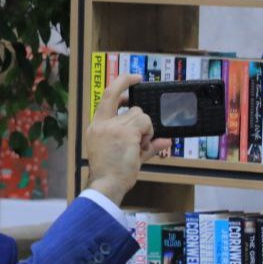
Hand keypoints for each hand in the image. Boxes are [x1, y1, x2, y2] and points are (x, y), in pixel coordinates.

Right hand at [84, 73, 170, 205]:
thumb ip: (145, 145)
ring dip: (146, 131)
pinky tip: (140, 148)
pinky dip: (148, 135)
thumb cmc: (111, 173)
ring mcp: (114, 126)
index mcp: (96, 126)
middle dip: (142, 121)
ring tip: (138, 148)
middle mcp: (103, 123)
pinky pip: (146, 125)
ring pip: (142, 116)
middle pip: (133, 108)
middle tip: (143, 136)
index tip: (134, 78)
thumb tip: (166, 141)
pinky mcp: (125, 132)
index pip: (107, 95)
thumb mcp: (125, 154)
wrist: (106, 185)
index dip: (122, 82)